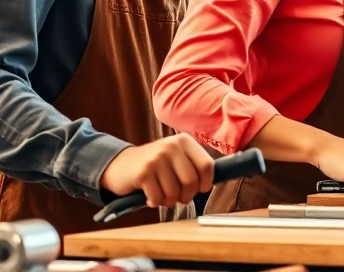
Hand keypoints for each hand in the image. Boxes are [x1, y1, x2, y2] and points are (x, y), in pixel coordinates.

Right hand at [99, 133, 214, 207]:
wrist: (121, 166)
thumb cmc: (156, 167)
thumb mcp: (177, 159)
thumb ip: (196, 166)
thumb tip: (222, 176)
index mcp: (184, 141)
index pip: (207, 166)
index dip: (205, 184)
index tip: (199, 189)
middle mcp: (171, 146)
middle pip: (192, 182)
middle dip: (186, 196)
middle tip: (177, 196)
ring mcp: (156, 158)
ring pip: (174, 193)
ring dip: (168, 200)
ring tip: (161, 193)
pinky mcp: (143, 172)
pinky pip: (158, 198)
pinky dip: (154, 202)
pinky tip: (149, 194)